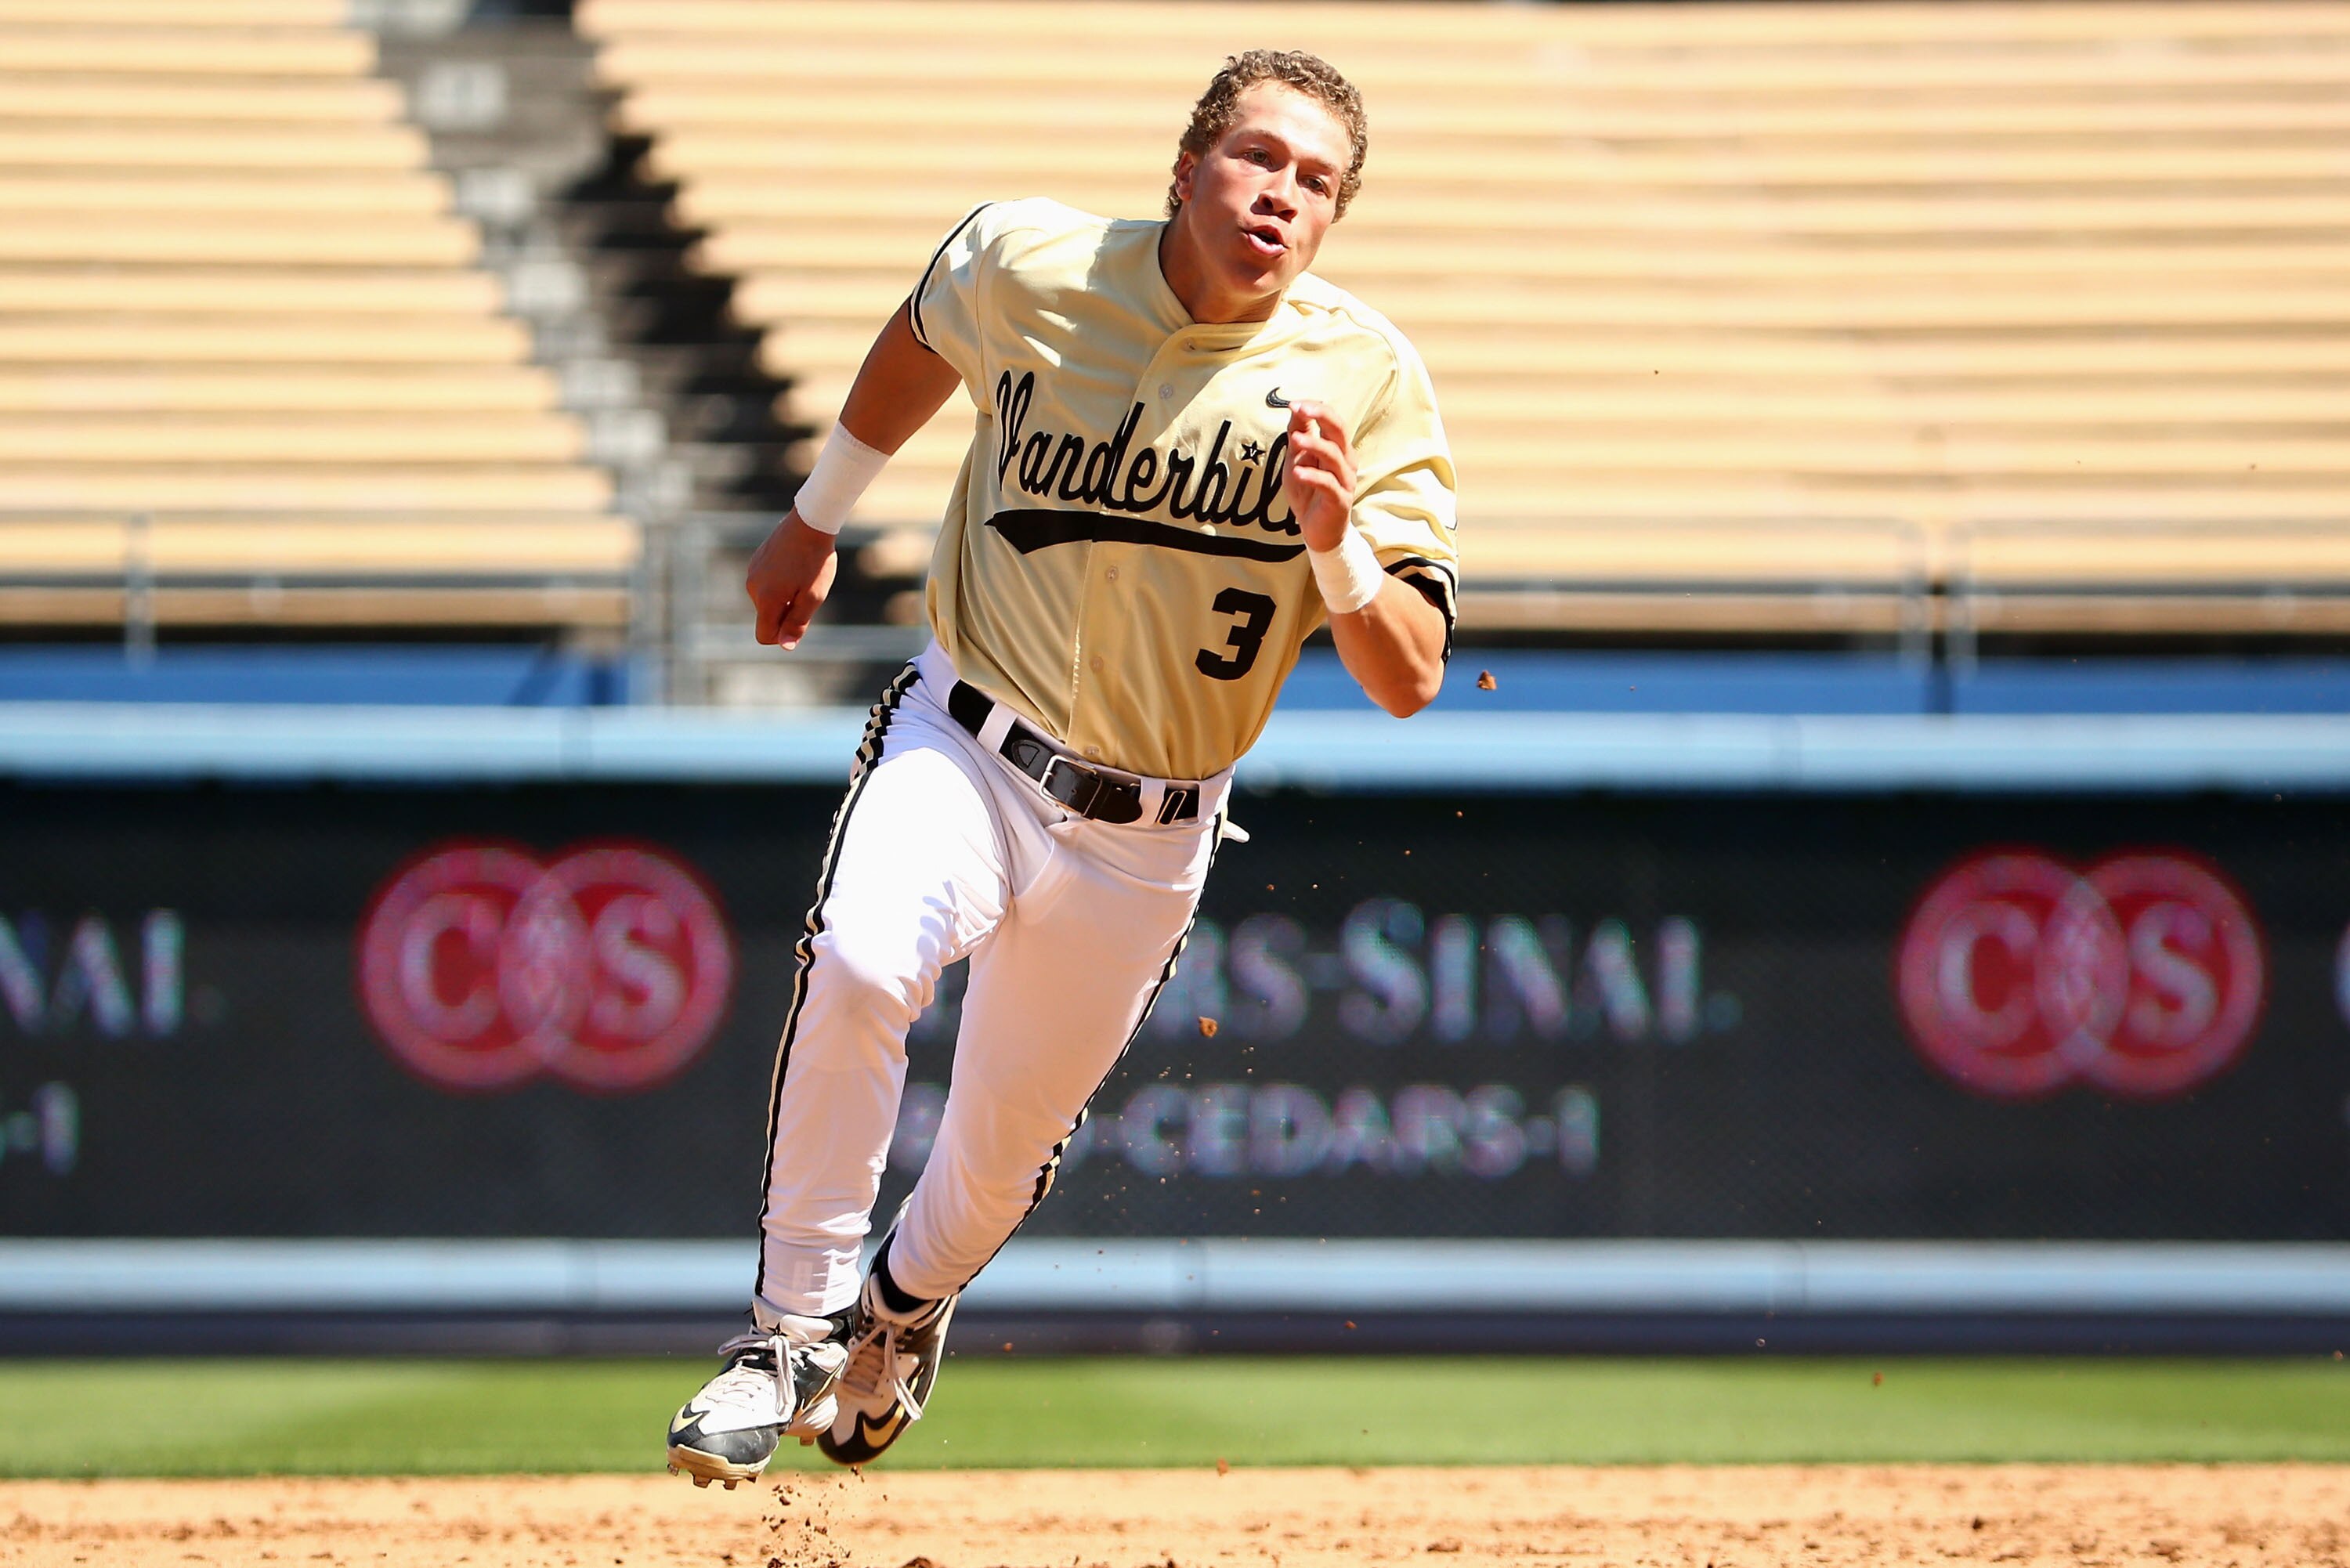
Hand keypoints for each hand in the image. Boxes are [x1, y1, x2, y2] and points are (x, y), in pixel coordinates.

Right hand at [744, 511, 838, 648]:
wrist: (809, 521)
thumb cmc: (815, 561)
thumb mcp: (813, 596)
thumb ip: (797, 623)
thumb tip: (784, 646)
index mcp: (766, 599)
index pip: (764, 636)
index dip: (782, 636)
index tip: (800, 620)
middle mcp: (753, 587)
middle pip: (767, 618)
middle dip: (786, 613)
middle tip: (808, 592)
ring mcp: (752, 573)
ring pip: (767, 601)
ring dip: (784, 598)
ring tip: (803, 577)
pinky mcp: (756, 561)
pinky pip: (766, 584)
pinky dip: (780, 583)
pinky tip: (795, 566)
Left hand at [1282, 400, 1356, 551]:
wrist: (1316, 531)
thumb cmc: (1308, 492)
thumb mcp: (1298, 459)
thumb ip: (1299, 435)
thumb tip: (1295, 408)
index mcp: (1337, 447)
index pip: (1332, 420)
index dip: (1315, 409)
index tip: (1293, 404)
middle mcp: (1345, 460)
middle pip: (1339, 430)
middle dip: (1321, 415)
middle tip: (1300, 408)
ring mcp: (1344, 480)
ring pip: (1334, 456)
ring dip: (1314, 445)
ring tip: (1295, 440)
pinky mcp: (1339, 500)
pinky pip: (1329, 484)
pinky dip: (1313, 476)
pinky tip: (1298, 472)